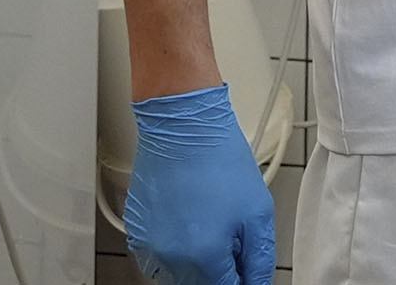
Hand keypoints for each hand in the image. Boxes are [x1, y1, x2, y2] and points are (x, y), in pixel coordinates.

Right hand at [123, 84, 278, 284]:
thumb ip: (258, 259)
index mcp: (205, 256)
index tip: (244, 271)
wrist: (184, 127)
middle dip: (219, 272)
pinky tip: (188, 223)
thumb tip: (255, 284)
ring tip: (208, 226)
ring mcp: (149, 248)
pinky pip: (158, 259)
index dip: (241, 281)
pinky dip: (175, 251)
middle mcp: (172, 259)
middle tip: (230, 240)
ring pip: (177, 277)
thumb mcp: (258, 212)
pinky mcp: (137, 235)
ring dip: (196, 265)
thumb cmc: (221, 160)